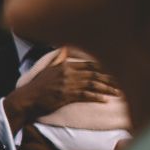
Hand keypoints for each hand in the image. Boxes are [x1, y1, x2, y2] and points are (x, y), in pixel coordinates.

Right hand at [3, 50, 118, 131]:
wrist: (27, 99)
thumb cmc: (37, 85)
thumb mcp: (47, 68)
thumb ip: (58, 59)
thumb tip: (65, 49)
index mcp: (64, 65)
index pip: (88, 65)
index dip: (102, 68)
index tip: (114, 72)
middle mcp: (67, 73)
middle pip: (93, 74)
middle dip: (109, 79)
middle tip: (121, 83)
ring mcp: (67, 85)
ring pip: (92, 85)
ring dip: (106, 89)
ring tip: (117, 93)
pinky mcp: (66, 96)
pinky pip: (85, 96)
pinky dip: (96, 98)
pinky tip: (105, 100)